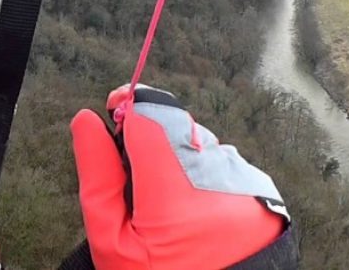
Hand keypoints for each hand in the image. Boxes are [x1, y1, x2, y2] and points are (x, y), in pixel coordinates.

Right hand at [70, 85, 294, 269]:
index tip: (115, 113)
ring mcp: (247, 188)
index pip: (152, 118)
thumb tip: (85, 119)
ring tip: (169, 203)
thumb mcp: (111, 241)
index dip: (129, 108)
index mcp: (174, 198)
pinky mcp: (263, 193)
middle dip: (151, 138)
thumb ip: (98, 177)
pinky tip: (194, 208)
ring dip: (179, 156)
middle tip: (137, 179)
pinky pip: (225, 162)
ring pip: (200, 141)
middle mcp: (219, 184)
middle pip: (176, 126)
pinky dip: (205, 174)